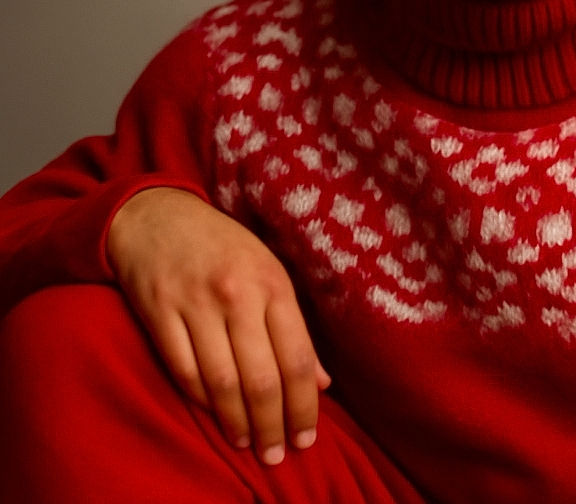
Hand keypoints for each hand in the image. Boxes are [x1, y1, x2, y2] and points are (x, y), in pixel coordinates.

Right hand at [107, 187, 330, 464]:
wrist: (159, 215)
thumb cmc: (225, 247)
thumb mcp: (270, 272)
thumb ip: (294, 327)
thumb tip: (322, 382)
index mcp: (273, 283)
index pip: (296, 357)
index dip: (304, 405)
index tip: (307, 437)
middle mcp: (237, 295)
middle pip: (260, 378)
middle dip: (272, 425)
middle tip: (278, 453)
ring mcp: (196, 305)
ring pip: (222, 383)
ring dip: (237, 424)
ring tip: (250, 444)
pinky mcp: (159, 314)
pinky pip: (183, 372)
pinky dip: (202, 402)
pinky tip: (215, 417)